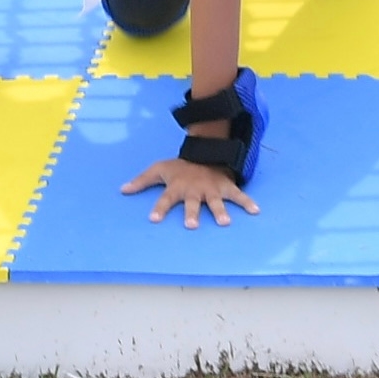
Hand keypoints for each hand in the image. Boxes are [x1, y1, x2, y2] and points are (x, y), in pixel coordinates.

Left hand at [122, 157, 259, 226]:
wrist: (204, 152)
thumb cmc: (180, 167)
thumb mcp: (159, 169)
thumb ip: (141, 181)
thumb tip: (122, 190)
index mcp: (177, 187)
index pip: (165, 199)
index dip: (160, 208)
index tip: (154, 219)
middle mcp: (194, 190)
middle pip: (192, 203)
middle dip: (192, 213)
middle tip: (191, 225)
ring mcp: (211, 189)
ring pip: (215, 201)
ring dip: (220, 211)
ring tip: (224, 223)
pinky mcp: (226, 186)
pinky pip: (238, 195)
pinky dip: (247, 202)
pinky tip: (256, 211)